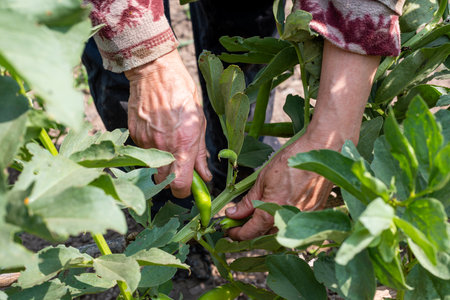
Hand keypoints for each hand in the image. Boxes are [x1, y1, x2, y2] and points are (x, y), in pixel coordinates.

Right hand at [125, 49, 211, 197]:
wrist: (155, 71)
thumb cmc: (182, 93)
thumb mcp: (199, 122)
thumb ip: (200, 153)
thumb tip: (205, 175)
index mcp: (183, 145)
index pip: (179, 186)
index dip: (185, 191)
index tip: (190, 186)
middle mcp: (162, 148)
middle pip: (163, 183)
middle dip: (172, 181)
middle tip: (180, 169)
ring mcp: (144, 142)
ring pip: (152, 168)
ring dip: (161, 165)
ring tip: (169, 146)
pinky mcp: (133, 135)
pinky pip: (143, 152)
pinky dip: (151, 150)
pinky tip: (158, 133)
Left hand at [224, 41, 379, 240]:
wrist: (323, 150)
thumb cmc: (292, 160)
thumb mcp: (263, 178)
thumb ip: (248, 200)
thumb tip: (233, 213)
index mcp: (272, 210)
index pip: (250, 232)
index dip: (236, 233)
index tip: (227, 229)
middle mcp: (288, 219)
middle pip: (264, 234)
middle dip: (249, 229)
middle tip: (238, 219)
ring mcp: (303, 217)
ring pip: (279, 230)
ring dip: (265, 226)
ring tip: (256, 213)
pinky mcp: (314, 212)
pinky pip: (293, 222)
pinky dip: (281, 219)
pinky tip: (277, 207)